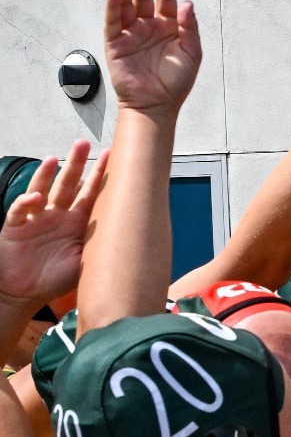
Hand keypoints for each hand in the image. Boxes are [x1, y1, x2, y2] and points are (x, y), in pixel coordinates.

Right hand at [0, 143, 105, 307]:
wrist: (25, 294)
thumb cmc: (55, 278)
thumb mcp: (84, 262)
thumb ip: (99, 247)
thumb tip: (128, 237)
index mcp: (76, 222)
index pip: (90, 194)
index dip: (100, 176)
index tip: (111, 156)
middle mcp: (57, 215)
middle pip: (67, 184)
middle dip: (75, 164)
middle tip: (83, 142)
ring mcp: (36, 219)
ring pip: (42, 190)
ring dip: (48, 174)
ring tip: (56, 159)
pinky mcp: (16, 227)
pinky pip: (21, 211)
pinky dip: (27, 202)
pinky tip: (37, 196)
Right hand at [103, 0, 201, 113]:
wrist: (156, 104)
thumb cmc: (176, 82)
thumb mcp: (191, 53)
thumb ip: (189, 28)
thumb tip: (187, 2)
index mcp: (168, 27)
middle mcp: (148, 26)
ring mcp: (131, 32)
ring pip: (127, 2)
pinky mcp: (115, 42)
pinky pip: (113, 19)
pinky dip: (113, 4)